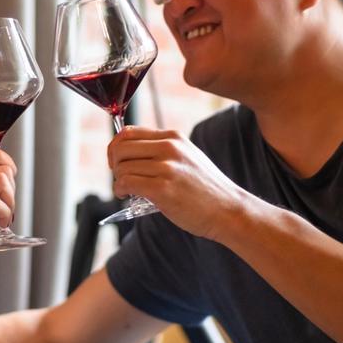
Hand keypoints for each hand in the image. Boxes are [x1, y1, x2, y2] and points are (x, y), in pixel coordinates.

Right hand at [0, 148, 16, 267]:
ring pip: (2, 181)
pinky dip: (5, 213)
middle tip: (7, 204)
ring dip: (11, 199)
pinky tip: (1, 223)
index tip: (9, 185)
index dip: (9, 167)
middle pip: (2, 167)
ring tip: (5, 214)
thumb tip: (0, 184)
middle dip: (12, 187)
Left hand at [109, 126, 246, 240]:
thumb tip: (131, 153)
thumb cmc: (206, 189)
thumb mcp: (188, 157)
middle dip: (114, 164)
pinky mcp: (163, 189)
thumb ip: (163, 151)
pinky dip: (120, 190)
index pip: (129, 132)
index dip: (116, 147)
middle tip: (120, 177)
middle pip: (121, 147)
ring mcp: (166, 168)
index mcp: (173, 137)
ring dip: (118, 181)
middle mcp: (169, 148)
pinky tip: (126, 196)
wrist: (228, 210)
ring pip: (122, 167)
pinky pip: (126, 183)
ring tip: (126, 190)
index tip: (117, 161)